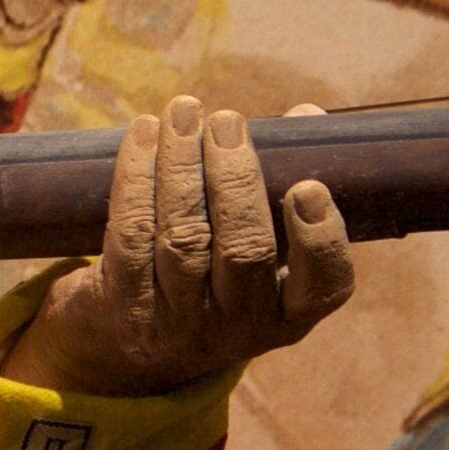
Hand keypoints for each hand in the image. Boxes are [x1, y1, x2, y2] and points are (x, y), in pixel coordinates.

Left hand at [0, 97, 352, 396]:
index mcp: (294, 314)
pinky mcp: (126, 308)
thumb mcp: (263, 243)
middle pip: (242, 249)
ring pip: (182, 237)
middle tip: (227, 121)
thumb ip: (288, 178)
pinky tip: (143, 136)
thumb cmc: (216, 267)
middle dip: (235, 177)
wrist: (129, 335)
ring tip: (182, 114)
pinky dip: (135, 179)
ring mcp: (180, 324)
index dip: (319, 238)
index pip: (323, 285)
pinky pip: (129, 236)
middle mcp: (241, 329)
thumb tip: (306, 115)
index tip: (308, 185)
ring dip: (180, 167)